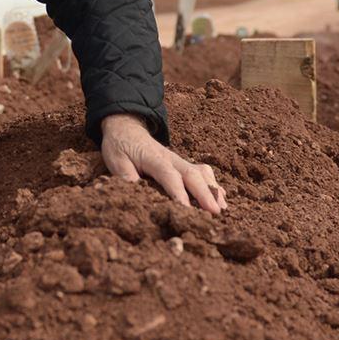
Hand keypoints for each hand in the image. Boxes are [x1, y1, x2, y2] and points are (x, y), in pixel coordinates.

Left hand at [100, 113, 227, 213]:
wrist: (127, 127)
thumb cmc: (121, 146)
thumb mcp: (115, 159)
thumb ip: (124, 174)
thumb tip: (132, 190)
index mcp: (154, 159)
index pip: (169, 176)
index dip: (179, 193)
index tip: (186, 210)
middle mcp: (172, 159)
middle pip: (193, 175)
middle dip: (205, 193)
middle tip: (215, 212)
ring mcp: (180, 161)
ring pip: (202, 172)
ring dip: (213, 189)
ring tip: (222, 208)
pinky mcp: (184, 164)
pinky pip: (203, 172)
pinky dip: (213, 184)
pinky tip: (221, 197)